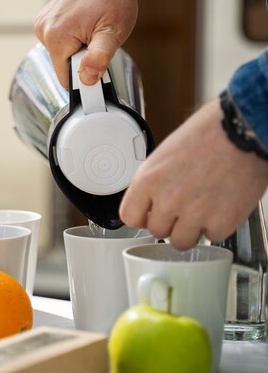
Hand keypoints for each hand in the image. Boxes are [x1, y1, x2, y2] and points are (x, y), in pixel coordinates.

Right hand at [34, 0, 137, 87]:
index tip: (97, 60)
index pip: (66, 78)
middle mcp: (44, 30)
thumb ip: (99, 58)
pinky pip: (58, 41)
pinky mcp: (45, 19)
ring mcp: (42, 23)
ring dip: (77, 48)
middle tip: (96, 39)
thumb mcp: (113, 32)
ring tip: (90, 29)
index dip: (84, 74)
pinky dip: (71, 38)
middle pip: (63, 65)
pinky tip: (82, 24)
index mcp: (56, 36)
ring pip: (61, 54)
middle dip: (81, 59)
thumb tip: (87, 79)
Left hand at [119, 98, 267, 249]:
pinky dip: (217, 226)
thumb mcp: (167, 152)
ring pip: (181, 241)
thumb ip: (156, 179)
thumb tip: (154, 197)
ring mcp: (193, 215)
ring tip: (202, 210)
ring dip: (191, 230)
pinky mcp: (220, 223)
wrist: (242, 130)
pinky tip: (222, 206)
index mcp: (148, 179)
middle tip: (183, 207)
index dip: (142, 216)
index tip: (150, 215)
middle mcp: (167, 200)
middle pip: (157, 230)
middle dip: (170, 221)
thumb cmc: (210, 131)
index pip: (129, 216)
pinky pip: (211, 236)